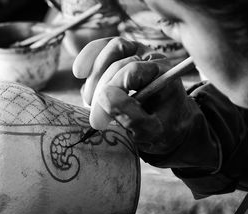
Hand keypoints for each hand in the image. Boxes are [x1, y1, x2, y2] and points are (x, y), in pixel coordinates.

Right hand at [73, 37, 197, 154]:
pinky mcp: (122, 56)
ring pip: (110, 48)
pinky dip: (89, 57)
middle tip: (94, 119)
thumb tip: (104, 97)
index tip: (98, 122)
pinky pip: (103, 47)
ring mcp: (137, 53)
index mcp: (163, 73)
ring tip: (88, 100)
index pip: (130, 72)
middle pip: (117, 62)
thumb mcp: (151, 131)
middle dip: (100, 91)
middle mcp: (151, 58)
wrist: (168, 127)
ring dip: (93, 73)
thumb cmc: (163, 130)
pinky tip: (80, 72)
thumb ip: (131, 116)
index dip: (109, 95)